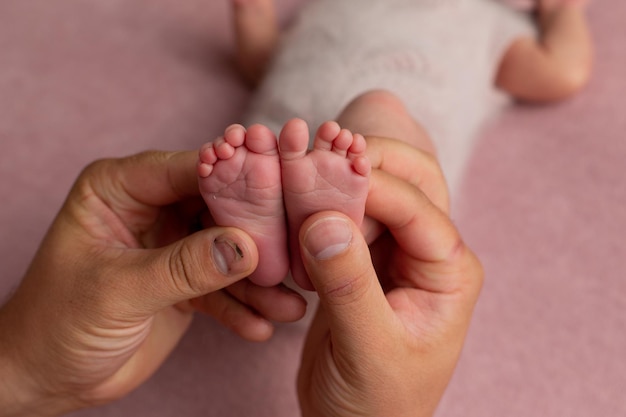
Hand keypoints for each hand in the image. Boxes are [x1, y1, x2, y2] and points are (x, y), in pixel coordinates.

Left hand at [0, 151, 305, 415]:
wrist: (50, 377)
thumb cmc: (58, 322)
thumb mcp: (119, 290)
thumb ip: (184, 267)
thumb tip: (248, 248)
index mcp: (121, 189)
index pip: (187, 169)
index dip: (234, 174)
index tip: (281, 182)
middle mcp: (153, 209)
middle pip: (219, 206)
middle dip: (259, 233)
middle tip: (300, 247)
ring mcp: (174, 245)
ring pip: (229, 249)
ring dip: (259, 280)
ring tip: (289, 305)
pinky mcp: (187, 281)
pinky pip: (224, 287)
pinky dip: (243, 306)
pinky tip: (261, 326)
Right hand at [297, 141, 482, 416]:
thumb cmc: (377, 403)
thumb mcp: (367, 349)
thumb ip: (349, 285)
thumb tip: (324, 218)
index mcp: (448, 271)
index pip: (414, 206)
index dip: (368, 182)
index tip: (318, 170)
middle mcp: (425, 253)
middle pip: (404, 181)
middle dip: (360, 163)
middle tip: (311, 159)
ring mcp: (392, 253)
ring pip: (369, 194)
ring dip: (333, 180)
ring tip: (292, 174)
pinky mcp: (358, 261)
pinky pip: (340, 218)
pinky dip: (315, 206)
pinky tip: (287, 206)